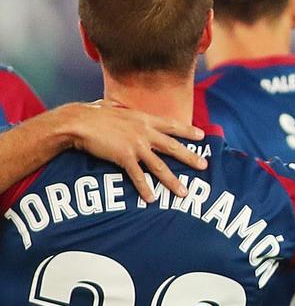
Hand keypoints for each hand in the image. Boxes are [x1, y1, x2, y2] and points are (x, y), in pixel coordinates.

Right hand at [59, 101, 207, 201]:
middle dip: (190, 157)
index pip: (172, 125)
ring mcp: (136, 145)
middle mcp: (144, 132)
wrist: (78, 121)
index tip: (202, 136)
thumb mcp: (115, 109)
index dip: (188, 131)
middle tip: (204, 166)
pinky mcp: (124, 157)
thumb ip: (123, 111)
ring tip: (183, 193)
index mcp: (144, 119)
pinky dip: (144, 189)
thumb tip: (117, 106)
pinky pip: (137, 176)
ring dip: (172, 181)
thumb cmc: (93, 114)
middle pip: (173, 147)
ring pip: (160, 166)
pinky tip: (151, 199)